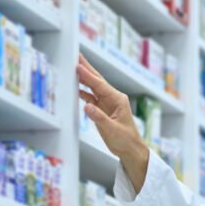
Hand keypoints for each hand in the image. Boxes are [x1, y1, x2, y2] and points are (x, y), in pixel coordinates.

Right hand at [77, 54, 149, 190]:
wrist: (130, 149)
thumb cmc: (125, 140)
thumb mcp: (112, 129)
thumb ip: (99, 118)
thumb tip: (87, 106)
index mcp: (118, 99)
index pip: (100, 85)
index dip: (88, 75)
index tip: (78, 65)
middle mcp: (113, 98)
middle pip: (97, 80)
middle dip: (87, 68)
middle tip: (77, 56)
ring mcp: (107, 103)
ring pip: (93, 88)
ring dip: (84, 78)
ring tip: (74, 67)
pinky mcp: (103, 110)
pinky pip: (91, 97)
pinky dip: (83, 92)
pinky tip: (76, 87)